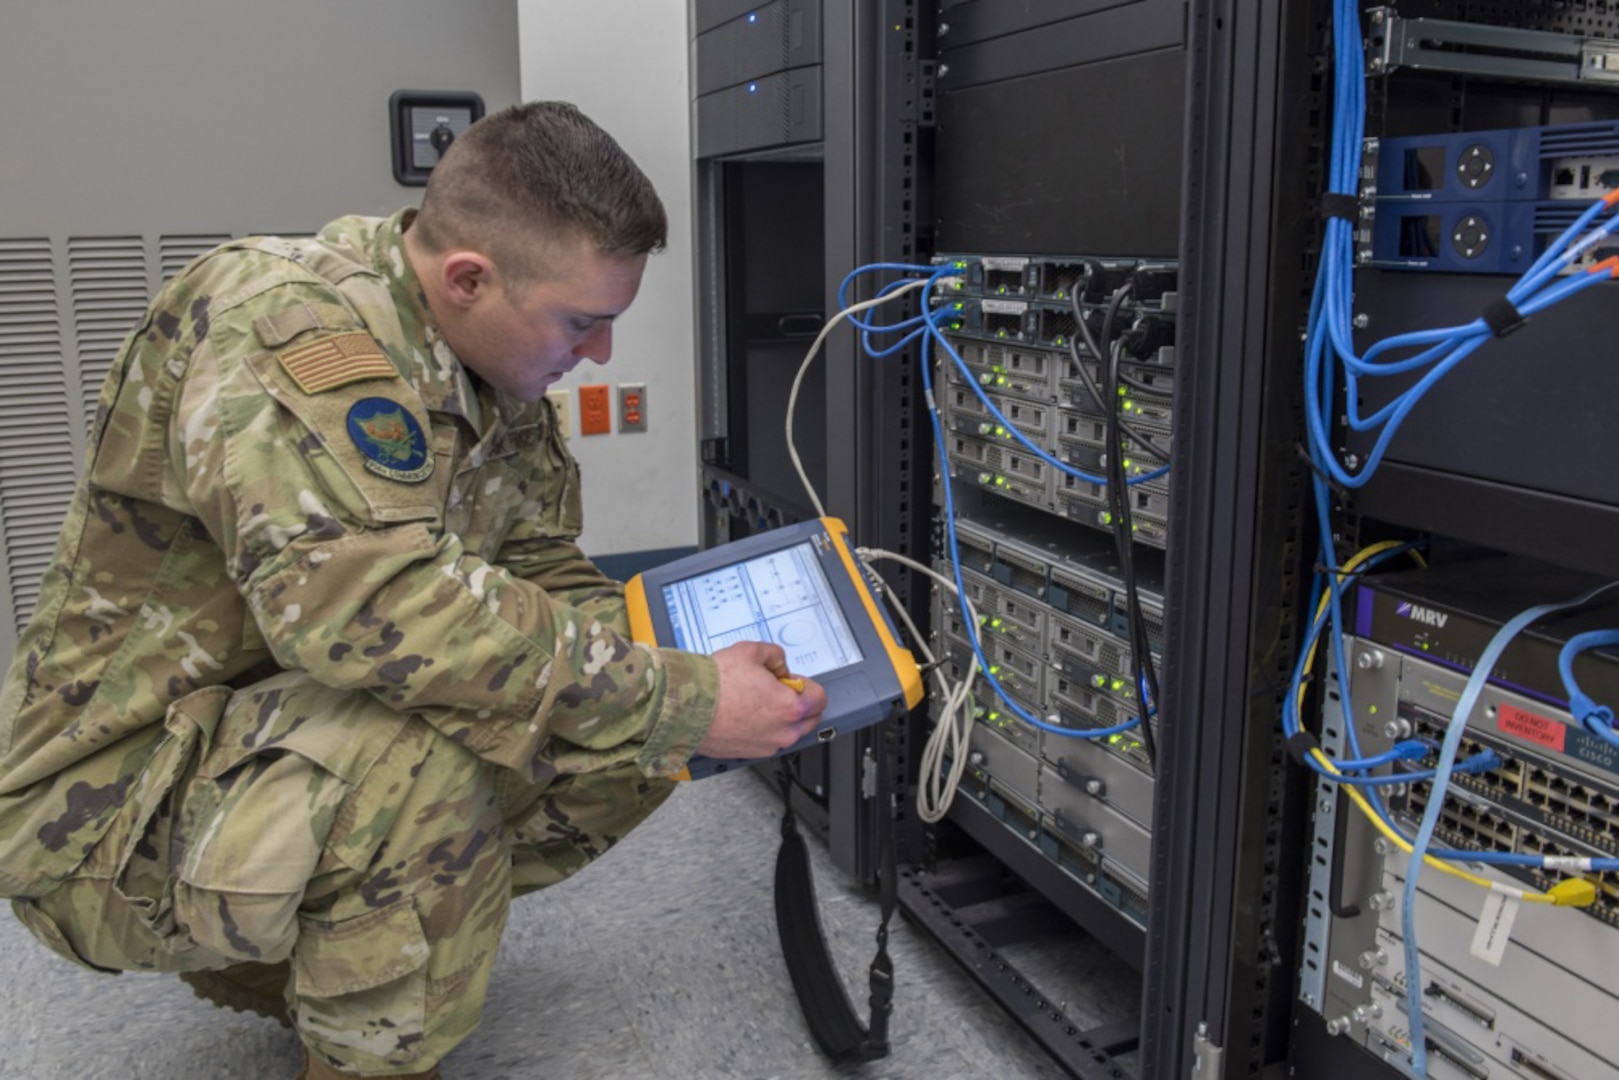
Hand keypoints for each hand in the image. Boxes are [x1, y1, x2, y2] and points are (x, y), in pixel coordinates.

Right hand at [698, 641, 828, 759]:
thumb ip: (776, 657)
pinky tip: (743, 714)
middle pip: (809, 718)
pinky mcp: (749, 754)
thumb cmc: (715, 684)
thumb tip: (779, 668)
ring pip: (788, 731)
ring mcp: (767, 746)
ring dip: (781, 718)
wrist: (684, 706)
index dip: (805, 684)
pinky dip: (762, 729)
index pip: (820, 697)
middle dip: (798, 703)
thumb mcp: (752, 651)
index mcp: (791, 707)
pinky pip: (767, 740)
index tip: (792, 680)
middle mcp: (783, 731)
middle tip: (775, 689)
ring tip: (754, 700)